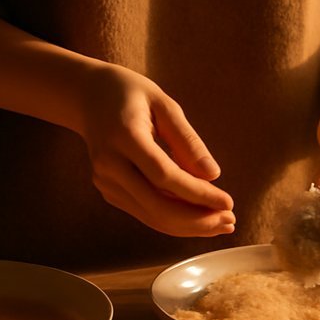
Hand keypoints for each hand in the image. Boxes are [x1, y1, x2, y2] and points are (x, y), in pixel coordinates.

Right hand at [75, 62, 234, 236]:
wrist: (89, 97)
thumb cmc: (132, 94)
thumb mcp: (164, 104)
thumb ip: (188, 140)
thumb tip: (213, 175)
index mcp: (124, 136)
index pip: (164, 176)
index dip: (198, 194)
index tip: (228, 203)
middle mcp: (109, 164)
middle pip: (157, 205)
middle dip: (197, 219)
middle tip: (230, 221)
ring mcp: (105, 181)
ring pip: (151, 215)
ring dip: (189, 225)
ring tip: (222, 224)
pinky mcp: (108, 190)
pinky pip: (145, 212)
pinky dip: (174, 220)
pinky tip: (199, 218)